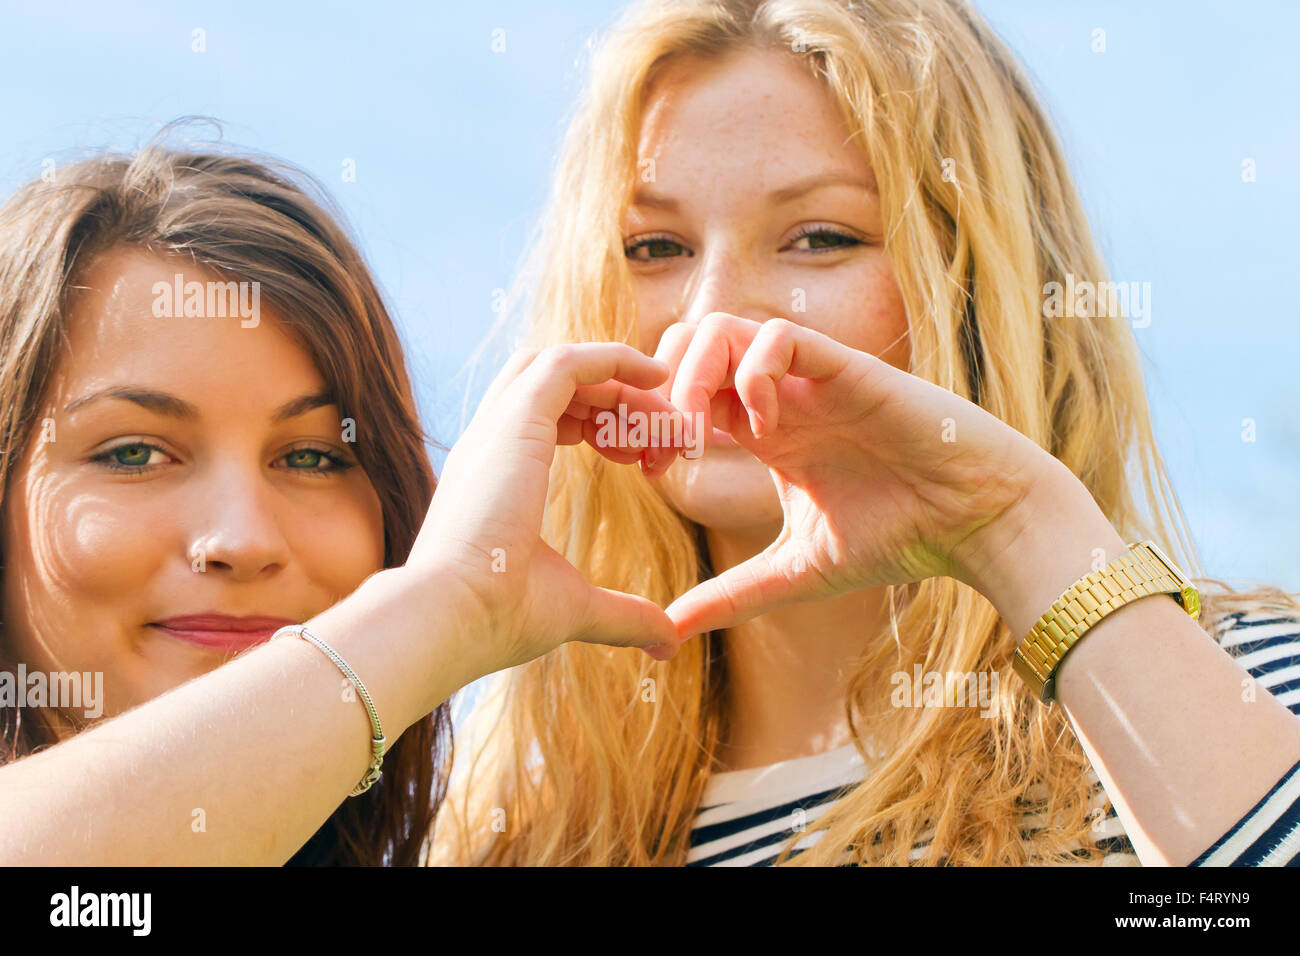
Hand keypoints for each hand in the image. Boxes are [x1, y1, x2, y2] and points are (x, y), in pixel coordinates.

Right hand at [408, 343, 686, 678]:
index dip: (600, 424)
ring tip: (667, 423)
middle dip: (617, 402)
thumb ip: (625, 614)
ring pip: (563, 367)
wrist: (452, 617)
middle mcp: (491, 443)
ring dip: (622, 387)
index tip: (642, 458)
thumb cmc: (497, 618)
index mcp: (494, 476)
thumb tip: (668, 641)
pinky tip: (654, 376)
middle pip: (555, 384)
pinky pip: (567, 362)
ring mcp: (498, 427)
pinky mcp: (516, 419)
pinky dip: (612, 358)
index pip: (545, 415)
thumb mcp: (576, 607)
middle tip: (664, 439)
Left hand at [655, 313, 1064, 639]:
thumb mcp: (796, 571)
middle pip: (688, 345)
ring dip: (694, 375)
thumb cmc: (899, 537)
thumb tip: (668, 631)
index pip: (681, 395)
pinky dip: (754, 373)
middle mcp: (778, 395)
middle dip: (659, 390)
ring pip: (724, 327)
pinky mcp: (845, 368)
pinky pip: (780, 337)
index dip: (650, 422)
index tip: (641, 468)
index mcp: (762, 430)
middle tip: (662, 448)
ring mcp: (808, 377)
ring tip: (698, 435)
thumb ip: (732, 594)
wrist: (974, 522)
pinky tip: (762, 429)